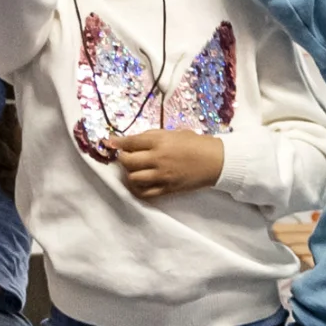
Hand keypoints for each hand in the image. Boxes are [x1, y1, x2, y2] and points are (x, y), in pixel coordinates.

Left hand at [111, 129, 225, 199]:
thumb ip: (154, 136)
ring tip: (133, 170)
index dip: (117, 142)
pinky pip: (145, 193)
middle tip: (124, 156)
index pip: (131, 142)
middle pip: (128, 161)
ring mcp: (162, 175)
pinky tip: (138, 184)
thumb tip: (135, 141)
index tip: (109, 142)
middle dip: (122, 158)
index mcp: (160, 141)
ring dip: (129, 173)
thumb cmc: (197, 143)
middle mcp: (158, 158)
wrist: (216, 161)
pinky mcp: (167, 189)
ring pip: (133, 178)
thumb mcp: (175, 133)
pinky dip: (137, 189)